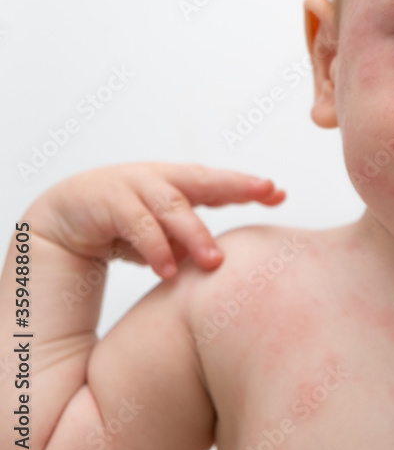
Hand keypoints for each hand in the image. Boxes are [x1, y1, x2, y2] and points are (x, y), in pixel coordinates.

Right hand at [25, 162, 284, 277]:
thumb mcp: (162, 237)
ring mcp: (131, 186)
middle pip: (204, 179)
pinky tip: (167, 271)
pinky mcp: (105, 201)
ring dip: (194, 234)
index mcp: (177, 185)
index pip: (219, 183)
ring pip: (172, 205)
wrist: (56, 222)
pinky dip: (154, 248)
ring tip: (213, 262)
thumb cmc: (119, 230)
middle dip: (237, 184)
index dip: (249, 186)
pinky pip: (136, 224)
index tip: (280, 193)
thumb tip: (223, 263)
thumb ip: (190, 244)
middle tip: (266, 192)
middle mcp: (158, 179)